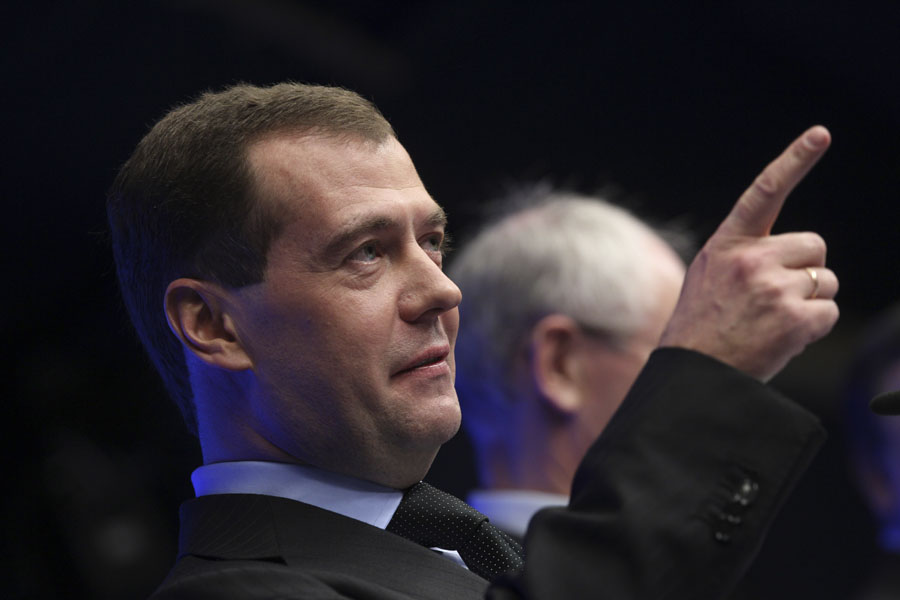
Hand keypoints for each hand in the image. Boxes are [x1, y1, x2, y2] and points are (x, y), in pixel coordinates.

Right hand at [659, 126, 838, 381]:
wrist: (692, 374)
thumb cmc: (702, 327)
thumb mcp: (710, 278)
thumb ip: (745, 256)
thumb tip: (798, 255)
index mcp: (728, 244)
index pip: (764, 192)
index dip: (794, 160)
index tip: (820, 133)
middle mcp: (751, 259)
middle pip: (814, 246)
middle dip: (806, 270)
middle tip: (773, 300)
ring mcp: (773, 287)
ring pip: (825, 281)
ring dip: (810, 303)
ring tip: (771, 323)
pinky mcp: (794, 318)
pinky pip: (828, 312)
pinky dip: (813, 328)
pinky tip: (782, 339)